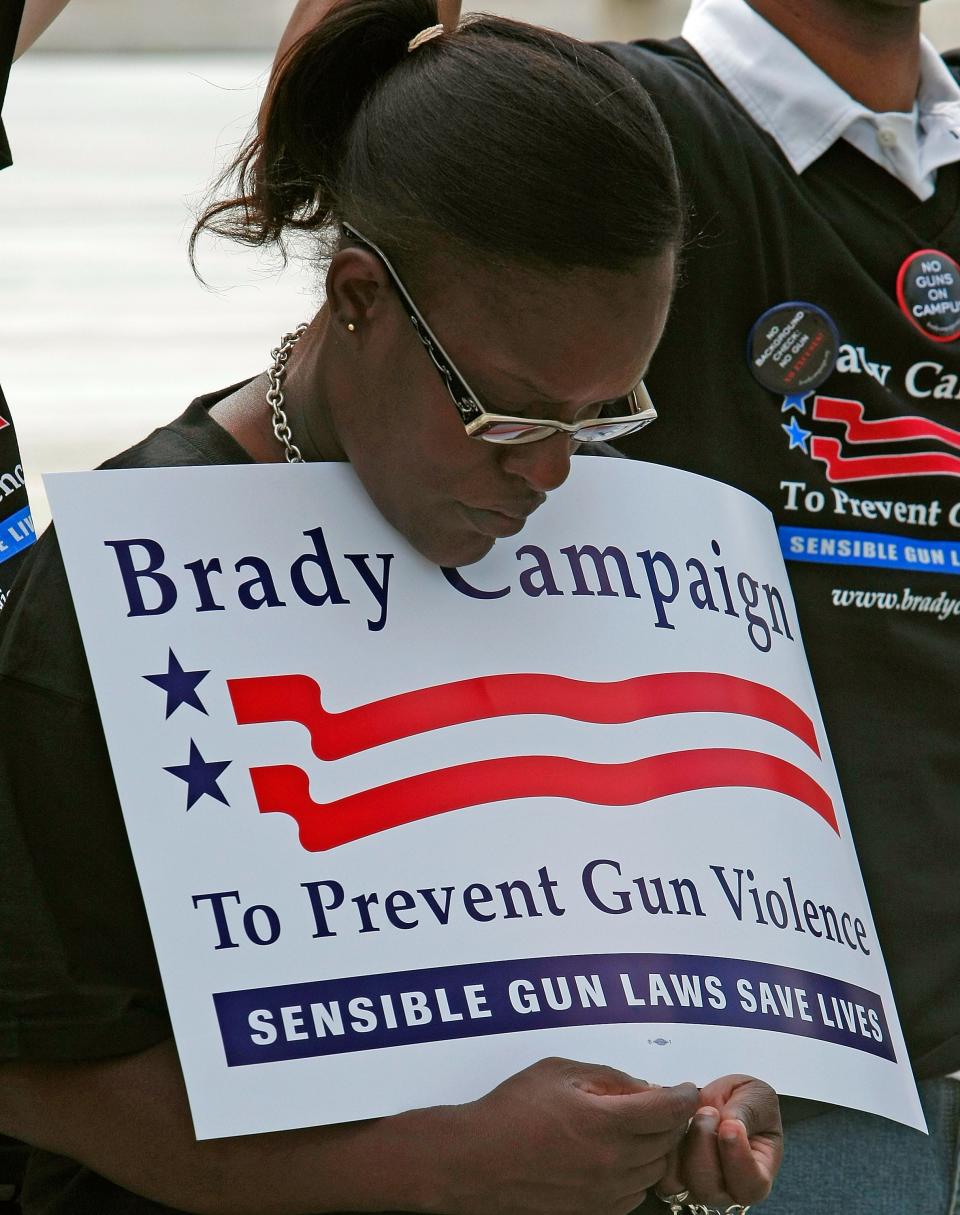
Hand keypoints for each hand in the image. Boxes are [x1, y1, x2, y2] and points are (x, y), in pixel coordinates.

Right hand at [438, 1057, 699, 1214]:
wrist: (475, 1163)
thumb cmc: (511, 1112)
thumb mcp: (558, 1073)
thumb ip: (607, 1076)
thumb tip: (643, 1087)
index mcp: (606, 1123)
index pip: (668, 1111)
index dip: (684, 1096)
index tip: (686, 1088)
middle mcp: (613, 1163)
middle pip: (667, 1141)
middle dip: (671, 1119)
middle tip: (663, 1103)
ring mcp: (605, 1195)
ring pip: (654, 1170)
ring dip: (655, 1147)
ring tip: (637, 1128)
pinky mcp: (593, 1214)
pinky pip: (634, 1195)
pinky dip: (637, 1174)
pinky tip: (618, 1156)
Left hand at [657, 1075, 782, 1207]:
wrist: (718, 1096)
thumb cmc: (747, 1101)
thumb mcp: (758, 1098)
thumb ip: (748, 1113)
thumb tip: (730, 1125)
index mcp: (756, 1177)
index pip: (751, 1186)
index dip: (738, 1158)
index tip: (730, 1126)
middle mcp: (725, 1190)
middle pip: (709, 1189)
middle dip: (704, 1145)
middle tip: (708, 1112)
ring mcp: (695, 1185)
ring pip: (680, 1182)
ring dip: (682, 1144)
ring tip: (691, 1114)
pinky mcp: (671, 1173)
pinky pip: (659, 1169)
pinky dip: (662, 1143)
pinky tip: (674, 1121)